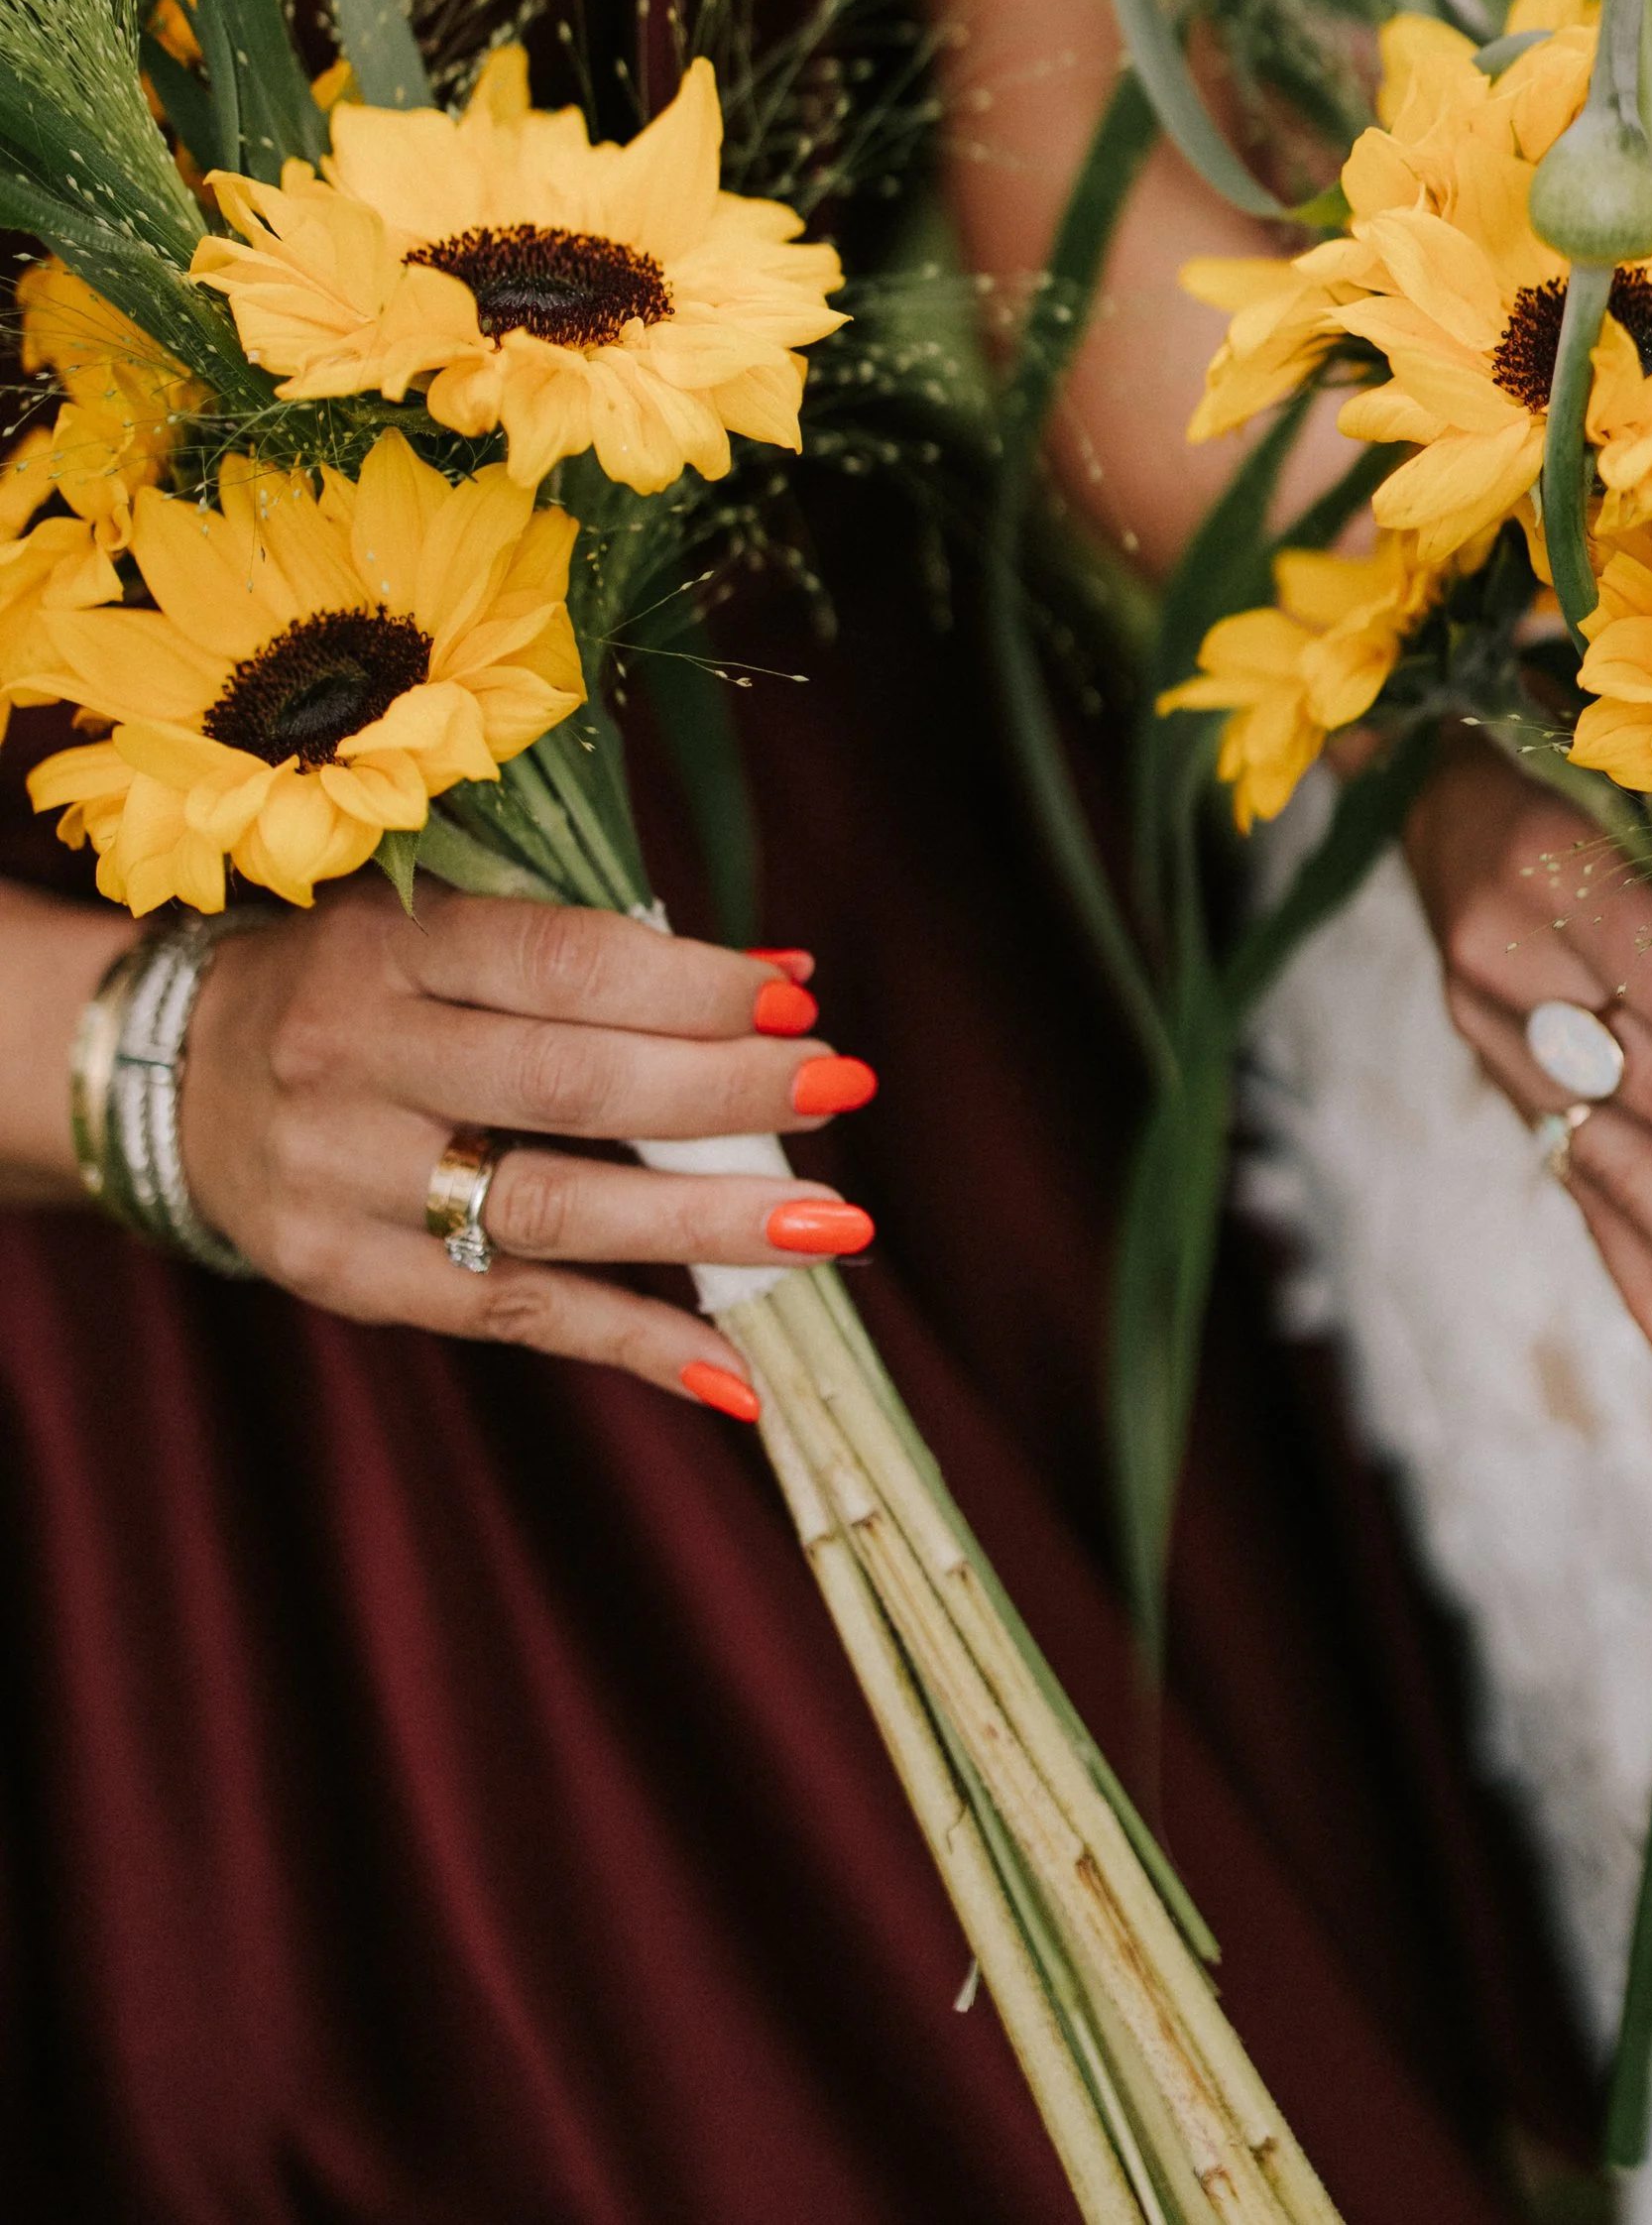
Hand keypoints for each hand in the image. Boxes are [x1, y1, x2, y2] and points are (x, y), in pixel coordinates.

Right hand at [180, 883, 877, 1413]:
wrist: (173, 1075)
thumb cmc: (359, 979)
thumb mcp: (438, 922)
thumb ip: (588, 949)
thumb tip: (783, 976)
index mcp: (387, 945)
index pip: (561, 961)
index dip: (687, 984)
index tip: (797, 995)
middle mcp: (354, 1058)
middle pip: (569, 1087)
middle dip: (724, 1091)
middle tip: (840, 1089)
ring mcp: (342, 1179)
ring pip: (549, 1212)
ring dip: (705, 1226)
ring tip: (828, 1227)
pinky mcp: (343, 1278)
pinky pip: (510, 1316)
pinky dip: (630, 1345)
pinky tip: (733, 1368)